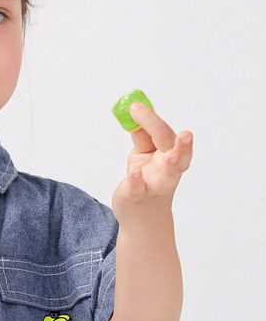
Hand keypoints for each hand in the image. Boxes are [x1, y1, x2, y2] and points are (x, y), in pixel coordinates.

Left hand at [111, 101, 193, 227]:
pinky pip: (138, 190)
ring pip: (169, 177)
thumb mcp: (143, 152)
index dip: (151, 120)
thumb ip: (142, 133)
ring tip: (172, 157)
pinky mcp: (137, 197)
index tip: (135, 106)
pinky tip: (133, 175)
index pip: (166, 135)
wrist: (140, 214)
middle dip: (183, 146)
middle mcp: (168, 171)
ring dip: (172, 166)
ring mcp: (154, 185)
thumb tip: (135, 109)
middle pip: (178, 156)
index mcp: (169, 155)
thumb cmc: (145, 178)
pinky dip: (136, 183)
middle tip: (186, 135)